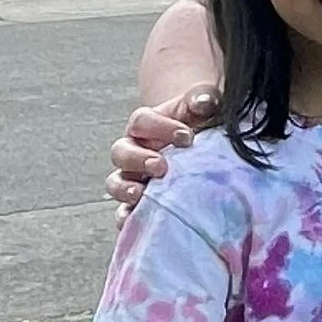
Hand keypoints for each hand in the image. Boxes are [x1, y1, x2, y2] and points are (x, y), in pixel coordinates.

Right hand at [106, 86, 221, 211]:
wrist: (199, 147)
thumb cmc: (198, 125)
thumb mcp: (202, 107)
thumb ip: (203, 99)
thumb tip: (205, 102)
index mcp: (145, 125)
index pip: (141, 121)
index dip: (160, 128)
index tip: (187, 136)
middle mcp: (133, 150)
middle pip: (121, 152)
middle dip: (139, 160)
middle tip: (161, 166)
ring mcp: (132, 177)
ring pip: (116, 182)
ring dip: (125, 189)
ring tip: (140, 194)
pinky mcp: (138, 203)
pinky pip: (124, 213)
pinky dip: (126, 218)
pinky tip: (133, 222)